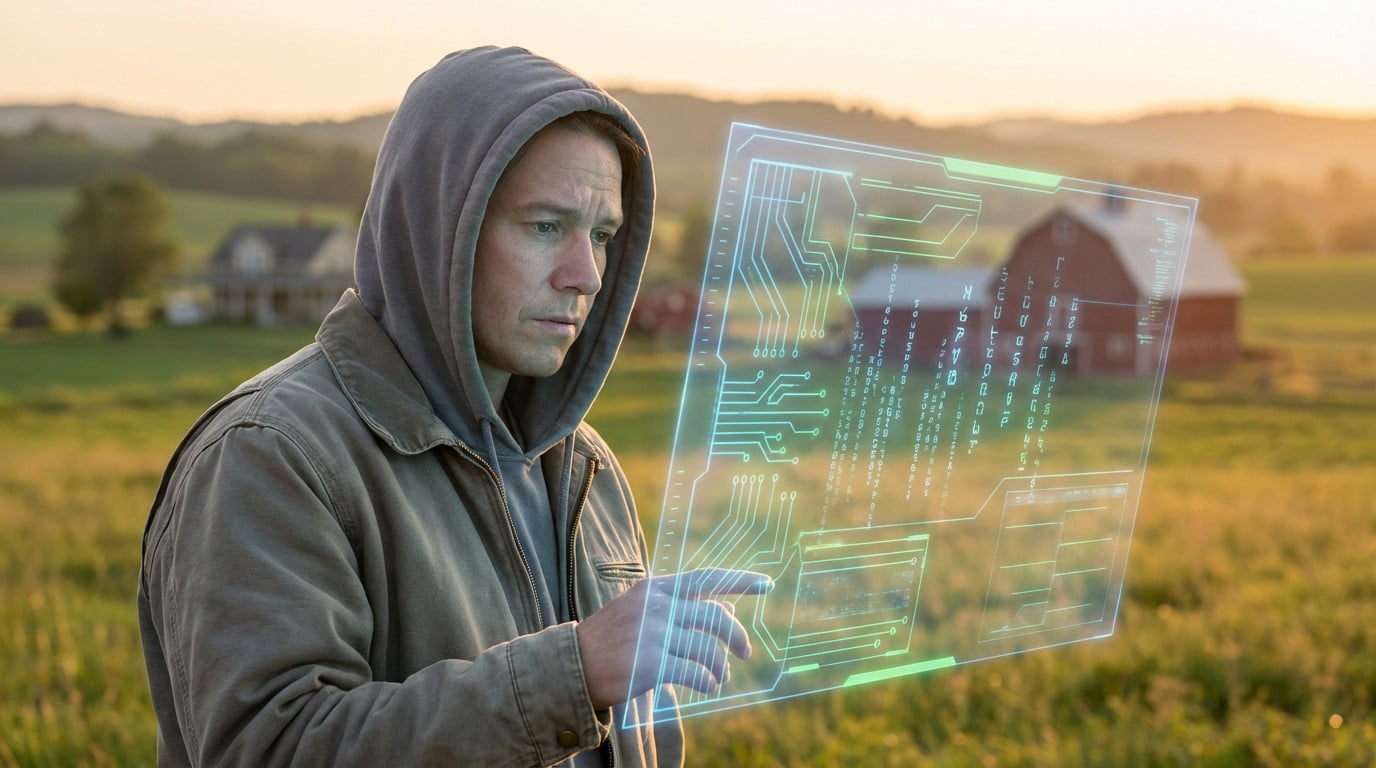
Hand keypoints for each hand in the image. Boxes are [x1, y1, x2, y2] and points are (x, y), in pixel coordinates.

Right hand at [576, 568, 772, 708]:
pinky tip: (709, 686)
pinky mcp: (651, 663)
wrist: (572, 664)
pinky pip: (695, 672)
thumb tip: (727, 606)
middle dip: (736, 635)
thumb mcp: (643, 610)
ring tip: (719, 677)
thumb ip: (681, 606)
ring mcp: (654, 634)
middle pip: (716, 615)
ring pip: (708, 648)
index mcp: (656, 587)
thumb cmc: (611, 639)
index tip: (767, 584)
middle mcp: (658, 606)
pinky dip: (708, 681)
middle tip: (745, 651)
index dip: (741, 580)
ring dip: (720, 666)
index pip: (707, 579)